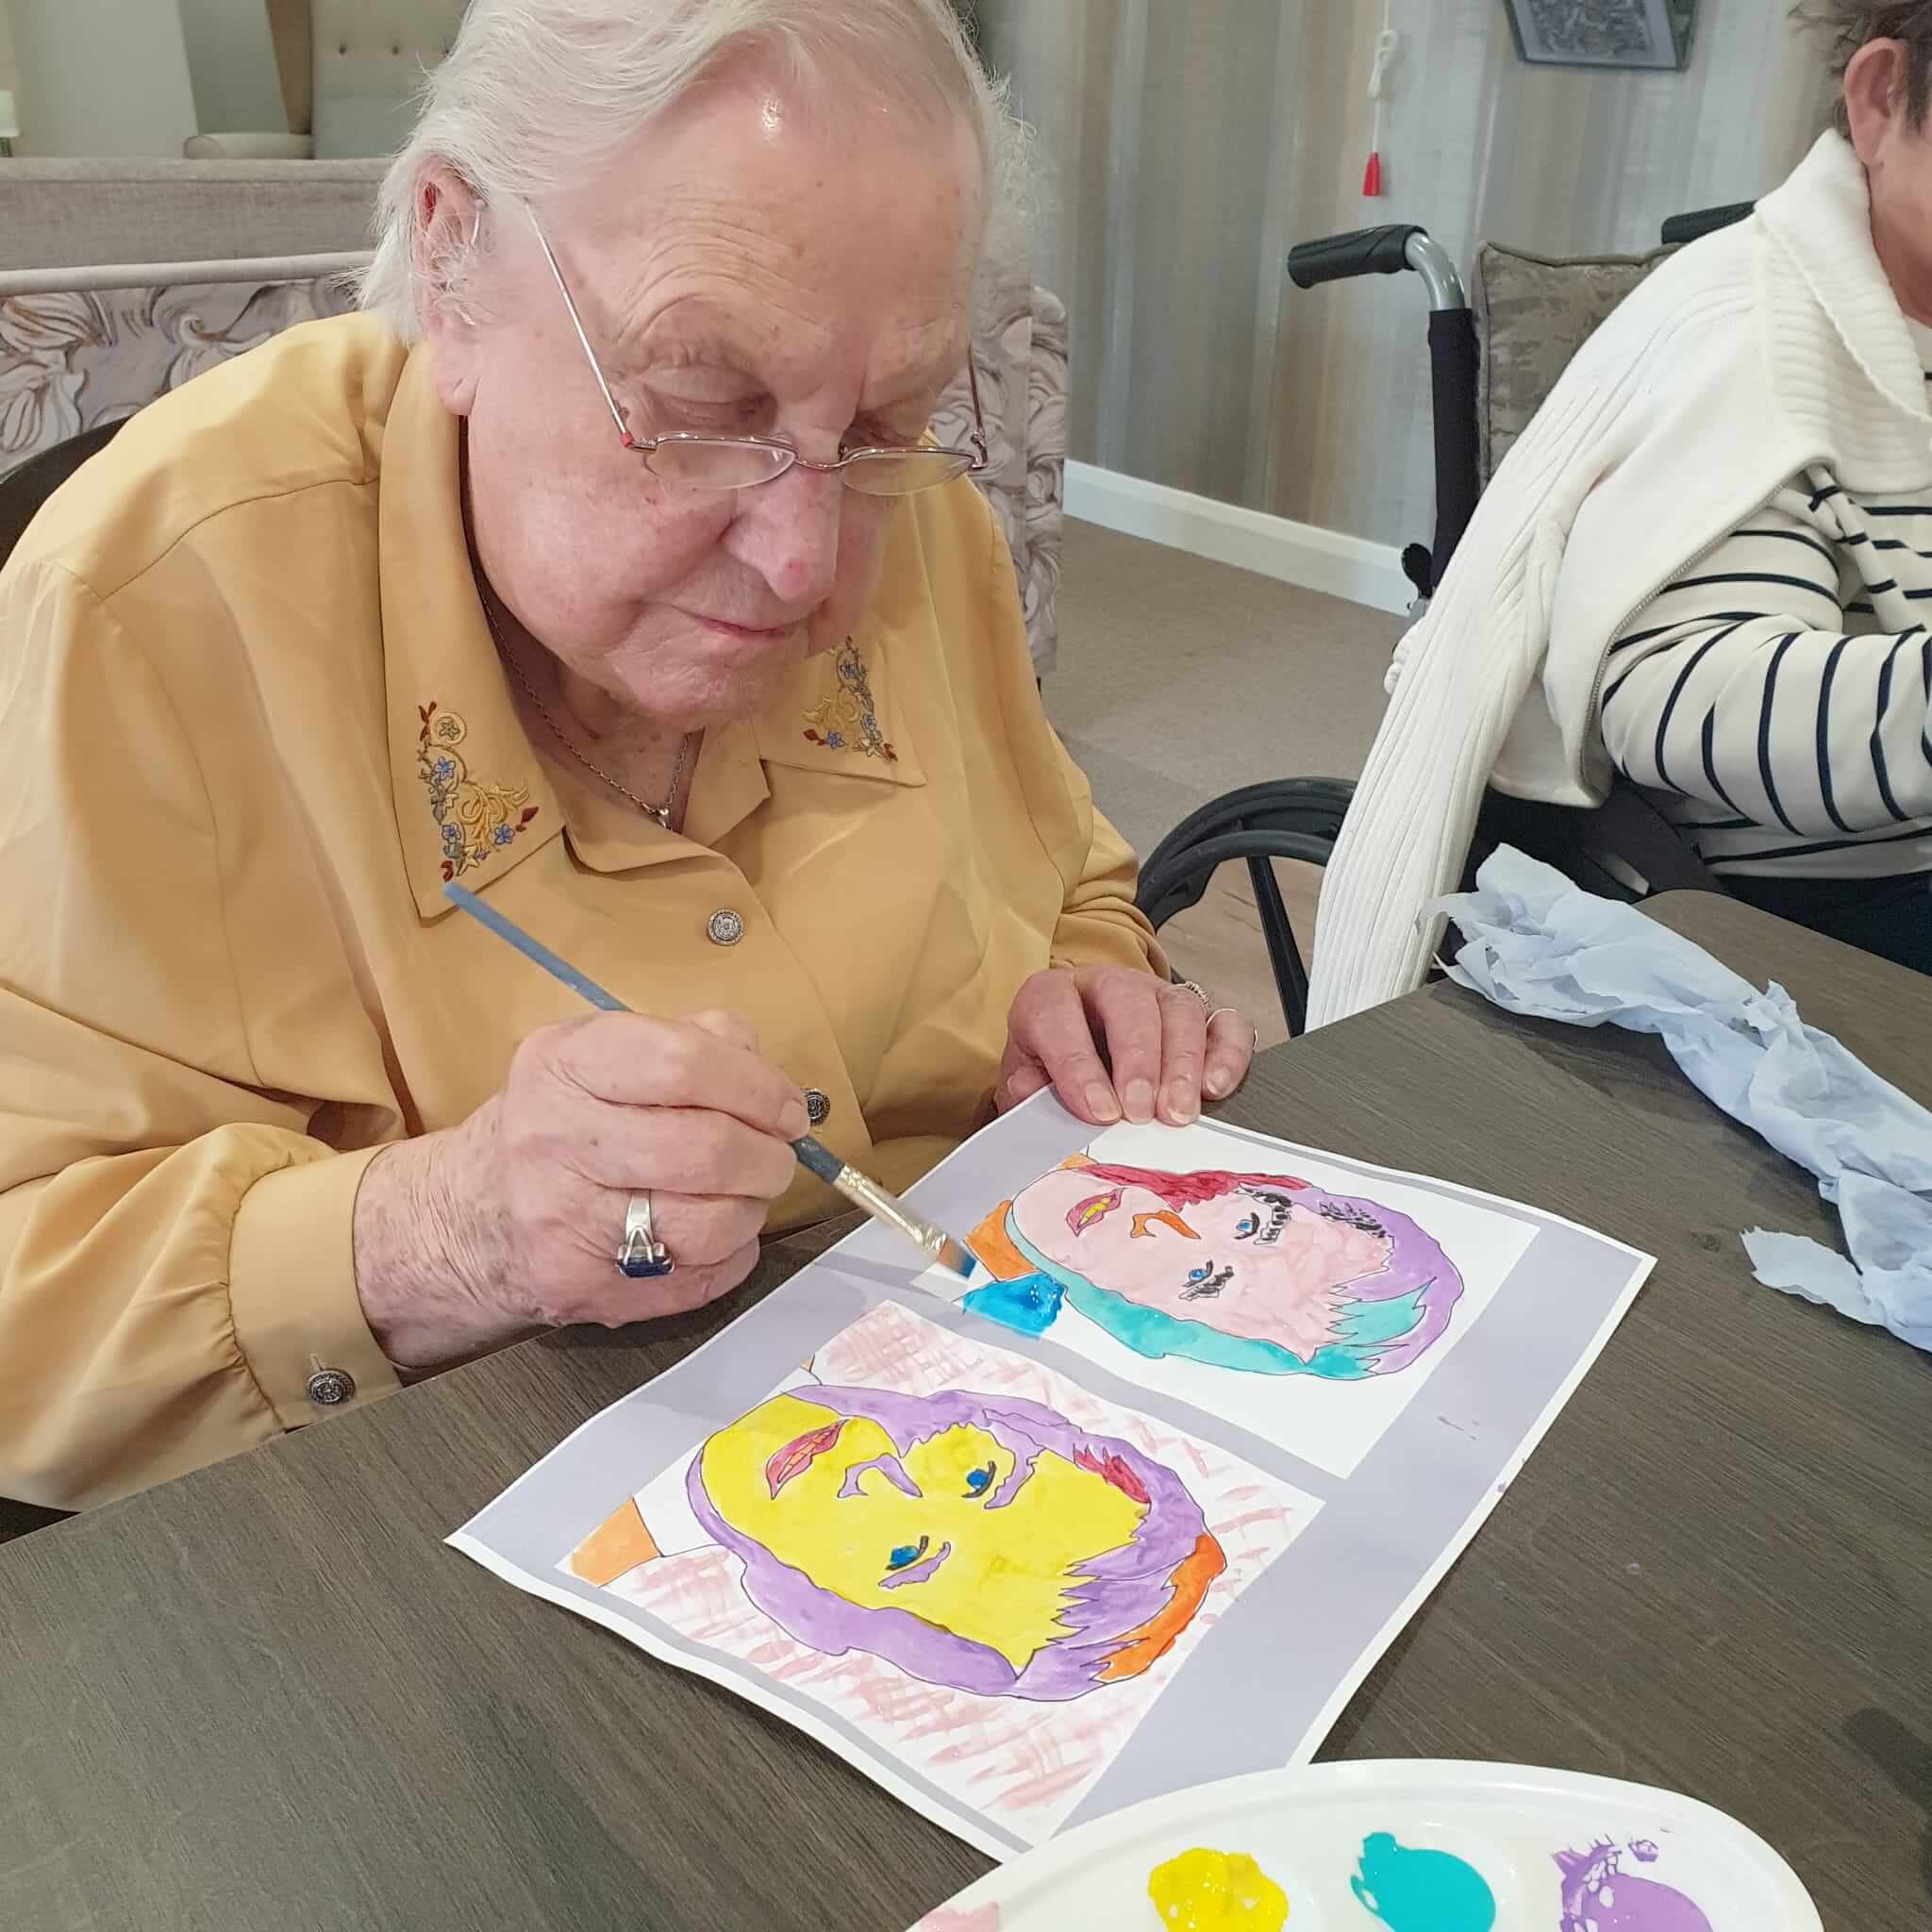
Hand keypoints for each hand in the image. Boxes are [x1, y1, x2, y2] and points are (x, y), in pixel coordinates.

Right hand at [353, 1010, 807, 1370]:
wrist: (466, 1217)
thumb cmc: (560, 1124)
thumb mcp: (602, 1054)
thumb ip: (692, 1042)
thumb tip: (765, 1074)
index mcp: (562, 1063)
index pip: (682, 1063)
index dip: (756, 1086)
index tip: (785, 1107)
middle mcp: (552, 1139)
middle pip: (704, 1149)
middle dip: (768, 1157)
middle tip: (776, 1157)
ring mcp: (560, 1222)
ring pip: (710, 1223)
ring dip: (753, 1210)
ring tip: (744, 1196)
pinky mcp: (578, 1288)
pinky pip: (697, 1279)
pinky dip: (730, 1256)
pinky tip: (712, 1237)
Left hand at [994, 965, 1255, 1127]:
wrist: (1074, 1058)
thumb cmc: (1049, 1072)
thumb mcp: (1026, 1084)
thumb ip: (1031, 1096)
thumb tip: (1046, 1111)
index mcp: (1050, 995)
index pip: (1058, 1015)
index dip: (1077, 1065)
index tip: (1098, 1110)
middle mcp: (1106, 985)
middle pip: (1128, 1002)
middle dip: (1138, 1060)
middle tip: (1140, 1111)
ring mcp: (1156, 996)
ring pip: (1179, 1009)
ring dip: (1182, 1064)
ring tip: (1176, 1112)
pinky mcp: (1198, 1015)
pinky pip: (1225, 1023)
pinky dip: (1227, 1054)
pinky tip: (1214, 1088)